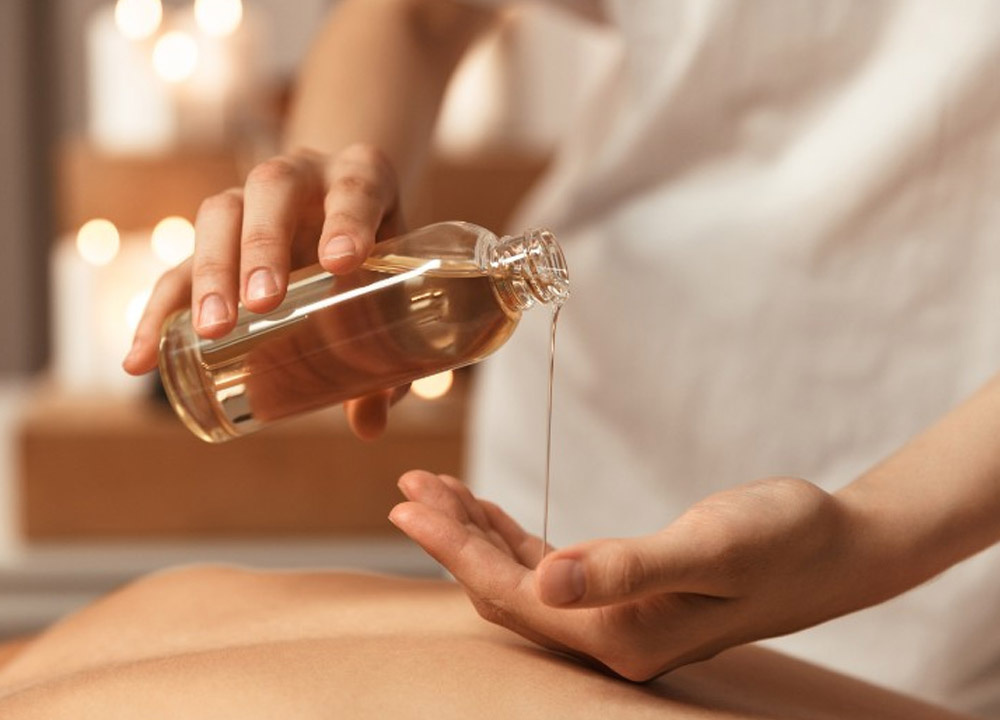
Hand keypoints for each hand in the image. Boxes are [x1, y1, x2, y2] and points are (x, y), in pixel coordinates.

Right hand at [122, 143, 405, 438]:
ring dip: (212, 272)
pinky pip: (178, 264)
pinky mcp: (214, 236)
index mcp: (361, 176)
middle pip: (272, 190)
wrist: (348, 206)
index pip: (356, 187)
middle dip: (264, 246)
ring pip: (219, 215)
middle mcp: (302, 175)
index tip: (342, 262)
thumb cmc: (381, 251)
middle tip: (264, 303)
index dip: (348, 221)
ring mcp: (250, 198)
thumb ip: (391, 350)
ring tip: (213, 330)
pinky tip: (142, 358)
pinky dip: (158, 311)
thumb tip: (370, 426)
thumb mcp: (398, 284)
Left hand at [389, 471, 879, 680]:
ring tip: (434, 490)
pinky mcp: (626, 593)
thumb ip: (624, 567)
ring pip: (521, 580)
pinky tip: (489, 512)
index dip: (455, 551)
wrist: (835, 548)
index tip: (408, 504)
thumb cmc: (780, 539)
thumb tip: (545, 582)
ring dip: (476, 536)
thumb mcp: (709, 546)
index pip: (514, 595)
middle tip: (407, 488)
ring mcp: (617, 619)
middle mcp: (610, 638)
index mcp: (621, 635)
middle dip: (451, 540)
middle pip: (505, 591)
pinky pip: (551, 569)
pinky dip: (513, 537)